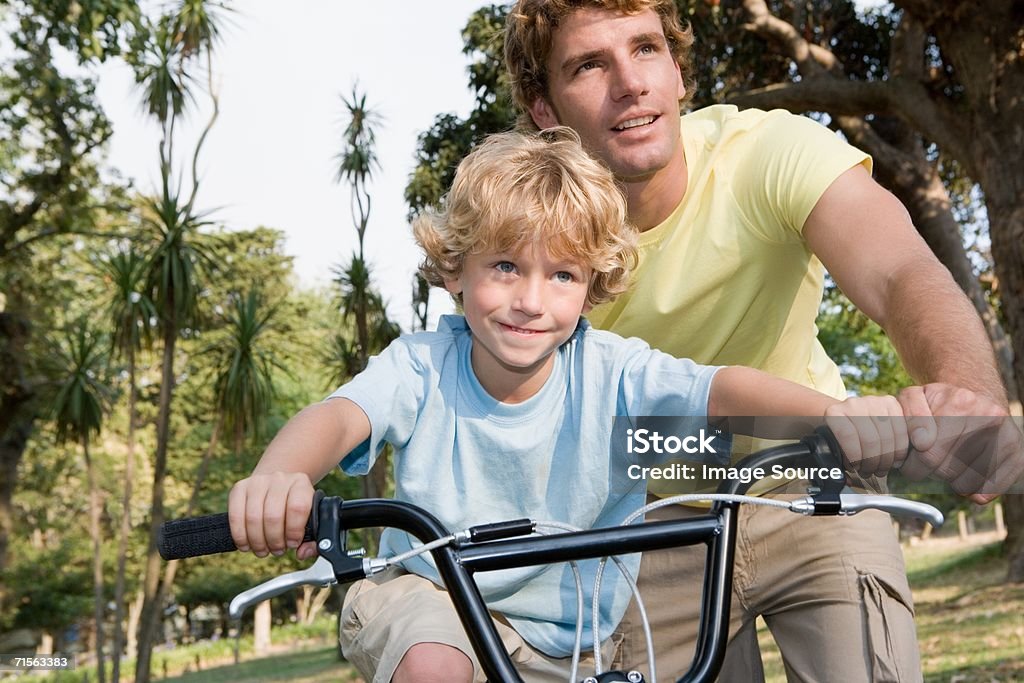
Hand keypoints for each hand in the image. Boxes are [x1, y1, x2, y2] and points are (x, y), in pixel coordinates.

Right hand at [228, 471, 318, 559]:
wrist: (276, 485)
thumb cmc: (294, 506)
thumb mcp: (311, 517)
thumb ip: (314, 539)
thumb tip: (302, 553)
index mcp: (300, 483)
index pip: (297, 508)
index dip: (293, 531)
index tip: (293, 544)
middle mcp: (279, 479)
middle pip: (273, 516)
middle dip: (274, 541)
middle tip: (277, 550)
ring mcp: (257, 482)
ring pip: (253, 518)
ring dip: (257, 542)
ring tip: (263, 550)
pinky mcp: (239, 489)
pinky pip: (235, 516)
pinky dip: (240, 536)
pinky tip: (246, 545)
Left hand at [825, 395, 907, 477]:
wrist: (850, 415)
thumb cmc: (841, 435)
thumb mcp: (833, 445)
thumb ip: (837, 460)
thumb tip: (847, 480)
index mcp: (834, 412)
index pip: (847, 435)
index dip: (854, 456)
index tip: (856, 468)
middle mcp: (853, 403)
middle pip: (870, 439)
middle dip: (872, 462)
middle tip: (869, 472)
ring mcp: (873, 401)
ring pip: (887, 437)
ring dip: (886, 460)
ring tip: (880, 469)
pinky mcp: (890, 403)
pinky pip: (901, 431)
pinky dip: (899, 450)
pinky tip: (894, 460)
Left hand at [898, 383, 1023, 503]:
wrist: (977, 399)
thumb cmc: (938, 404)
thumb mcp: (914, 398)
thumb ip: (909, 416)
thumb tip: (922, 442)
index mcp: (960, 402)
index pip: (929, 453)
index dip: (914, 465)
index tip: (912, 462)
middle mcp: (989, 416)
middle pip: (947, 469)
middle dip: (930, 473)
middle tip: (928, 466)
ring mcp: (1007, 435)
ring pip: (967, 483)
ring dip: (951, 482)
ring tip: (947, 466)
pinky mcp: (1018, 454)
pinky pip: (991, 488)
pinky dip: (975, 491)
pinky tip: (966, 477)